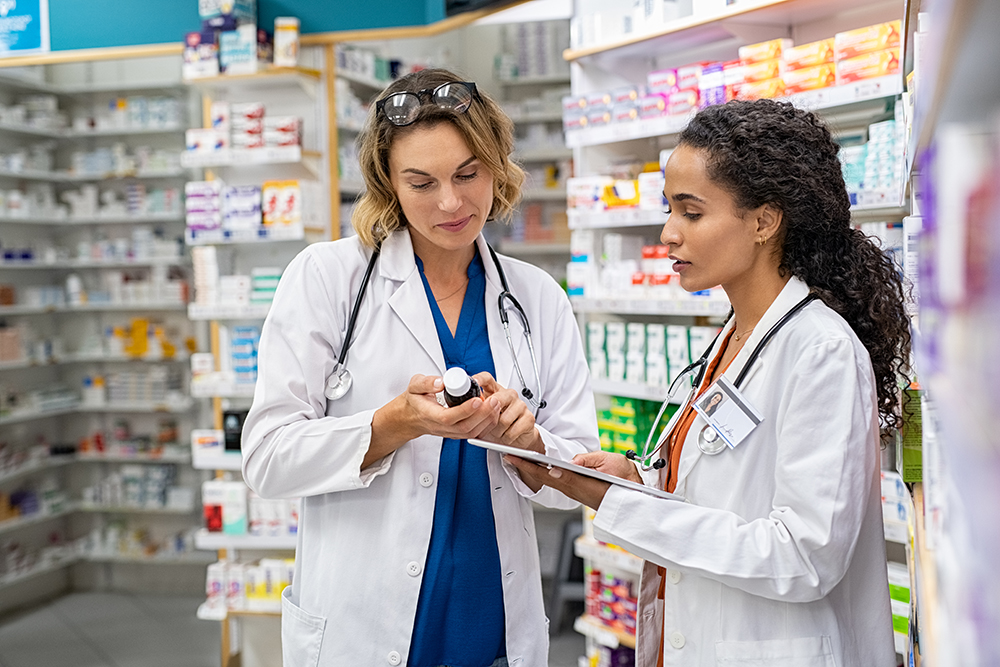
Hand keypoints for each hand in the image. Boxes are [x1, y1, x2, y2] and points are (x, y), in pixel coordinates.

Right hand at [367, 374, 500, 468]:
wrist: (411, 417)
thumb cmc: (415, 401)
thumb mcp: (414, 386)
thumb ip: (426, 382)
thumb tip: (441, 382)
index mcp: (430, 414)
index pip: (448, 417)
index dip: (464, 410)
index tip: (477, 399)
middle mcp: (441, 426)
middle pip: (465, 427)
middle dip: (482, 414)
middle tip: (494, 400)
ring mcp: (450, 432)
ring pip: (471, 432)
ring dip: (487, 420)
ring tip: (496, 404)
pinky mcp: (457, 433)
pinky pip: (474, 433)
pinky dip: (486, 425)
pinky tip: (493, 413)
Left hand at [473, 372, 542, 452]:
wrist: (517, 436)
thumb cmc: (498, 424)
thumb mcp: (484, 414)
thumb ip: (476, 408)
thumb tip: (462, 408)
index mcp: (496, 390)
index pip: (487, 378)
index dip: (479, 379)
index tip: (473, 382)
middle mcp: (509, 395)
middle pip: (496, 400)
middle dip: (487, 416)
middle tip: (486, 424)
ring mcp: (520, 405)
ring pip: (503, 420)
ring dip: (497, 431)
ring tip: (497, 431)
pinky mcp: (528, 418)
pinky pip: (512, 431)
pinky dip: (506, 437)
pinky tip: (506, 435)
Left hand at [504, 451, 640, 509]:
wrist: (636, 500)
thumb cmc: (626, 481)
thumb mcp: (612, 463)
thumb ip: (590, 461)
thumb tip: (570, 462)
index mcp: (580, 483)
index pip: (549, 473)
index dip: (530, 466)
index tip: (515, 458)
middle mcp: (574, 490)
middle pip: (544, 478)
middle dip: (524, 467)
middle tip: (509, 456)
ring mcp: (575, 493)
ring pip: (549, 481)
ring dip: (532, 471)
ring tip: (519, 459)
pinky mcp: (578, 492)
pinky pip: (556, 482)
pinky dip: (543, 474)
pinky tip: (538, 467)